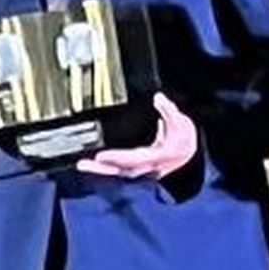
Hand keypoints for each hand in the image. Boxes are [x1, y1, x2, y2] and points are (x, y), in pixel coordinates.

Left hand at [76, 93, 197, 178]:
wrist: (186, 155)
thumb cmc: (182, 141)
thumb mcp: (181, 123)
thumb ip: (169, 111)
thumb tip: (158, 98)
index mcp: (157, 157)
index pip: (134, 159)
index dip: (118, 158)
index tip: (101, 156)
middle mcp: (147, 166)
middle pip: (121, 170)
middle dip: (102, 168)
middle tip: (83, 164)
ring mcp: (140, 169)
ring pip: (118, 171)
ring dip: (100, 169)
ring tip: (82, 164)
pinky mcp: (135, 168)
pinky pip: (118, 168)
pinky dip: (106, 166)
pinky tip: (94, 161)